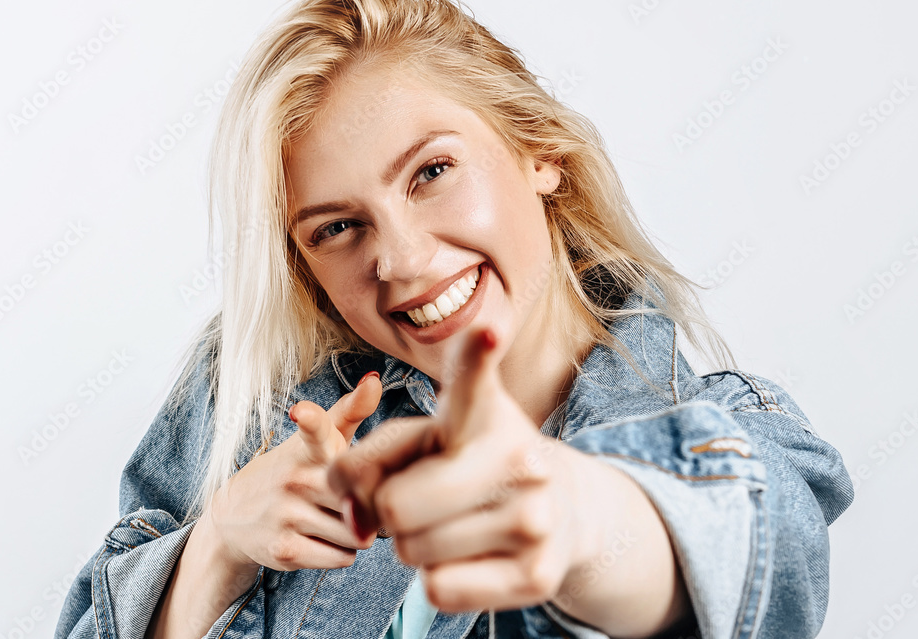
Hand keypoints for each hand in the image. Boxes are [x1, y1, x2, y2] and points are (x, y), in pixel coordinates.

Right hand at [201, 371, 383, 576]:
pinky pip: (342, 558)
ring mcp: (286, 514)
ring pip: (357, 532)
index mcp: (306, 448)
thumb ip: (350, 411)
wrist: (233, 517)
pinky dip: (343, 553)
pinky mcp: (284, 550)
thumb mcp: (316, 440)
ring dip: (358, 532)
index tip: (300, 411)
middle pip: (361, 497)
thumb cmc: (294, 471)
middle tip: (356, 498)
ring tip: (337, 519)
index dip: (310, 420)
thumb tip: (376, 378)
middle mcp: (294, 479)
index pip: (312, 430)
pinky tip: (325, 540)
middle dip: (369, 503)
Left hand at [327, 327, 587, 612]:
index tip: (487, 328)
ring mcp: (535, 517)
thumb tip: (357, 523)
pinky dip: (438, 579)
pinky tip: (472, 555)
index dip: (476, 354)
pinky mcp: (538, 576)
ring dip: (414, 545)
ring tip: (453, 522)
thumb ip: (367, 462)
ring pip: (412, 552)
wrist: (559, 510)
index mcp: (483, 412)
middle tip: (418, 497)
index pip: (473, 379)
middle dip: (385, 510)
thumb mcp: (422, 439)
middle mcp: (517, 455)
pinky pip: (439, 590)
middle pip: (393, 504)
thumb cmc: (466, 463)